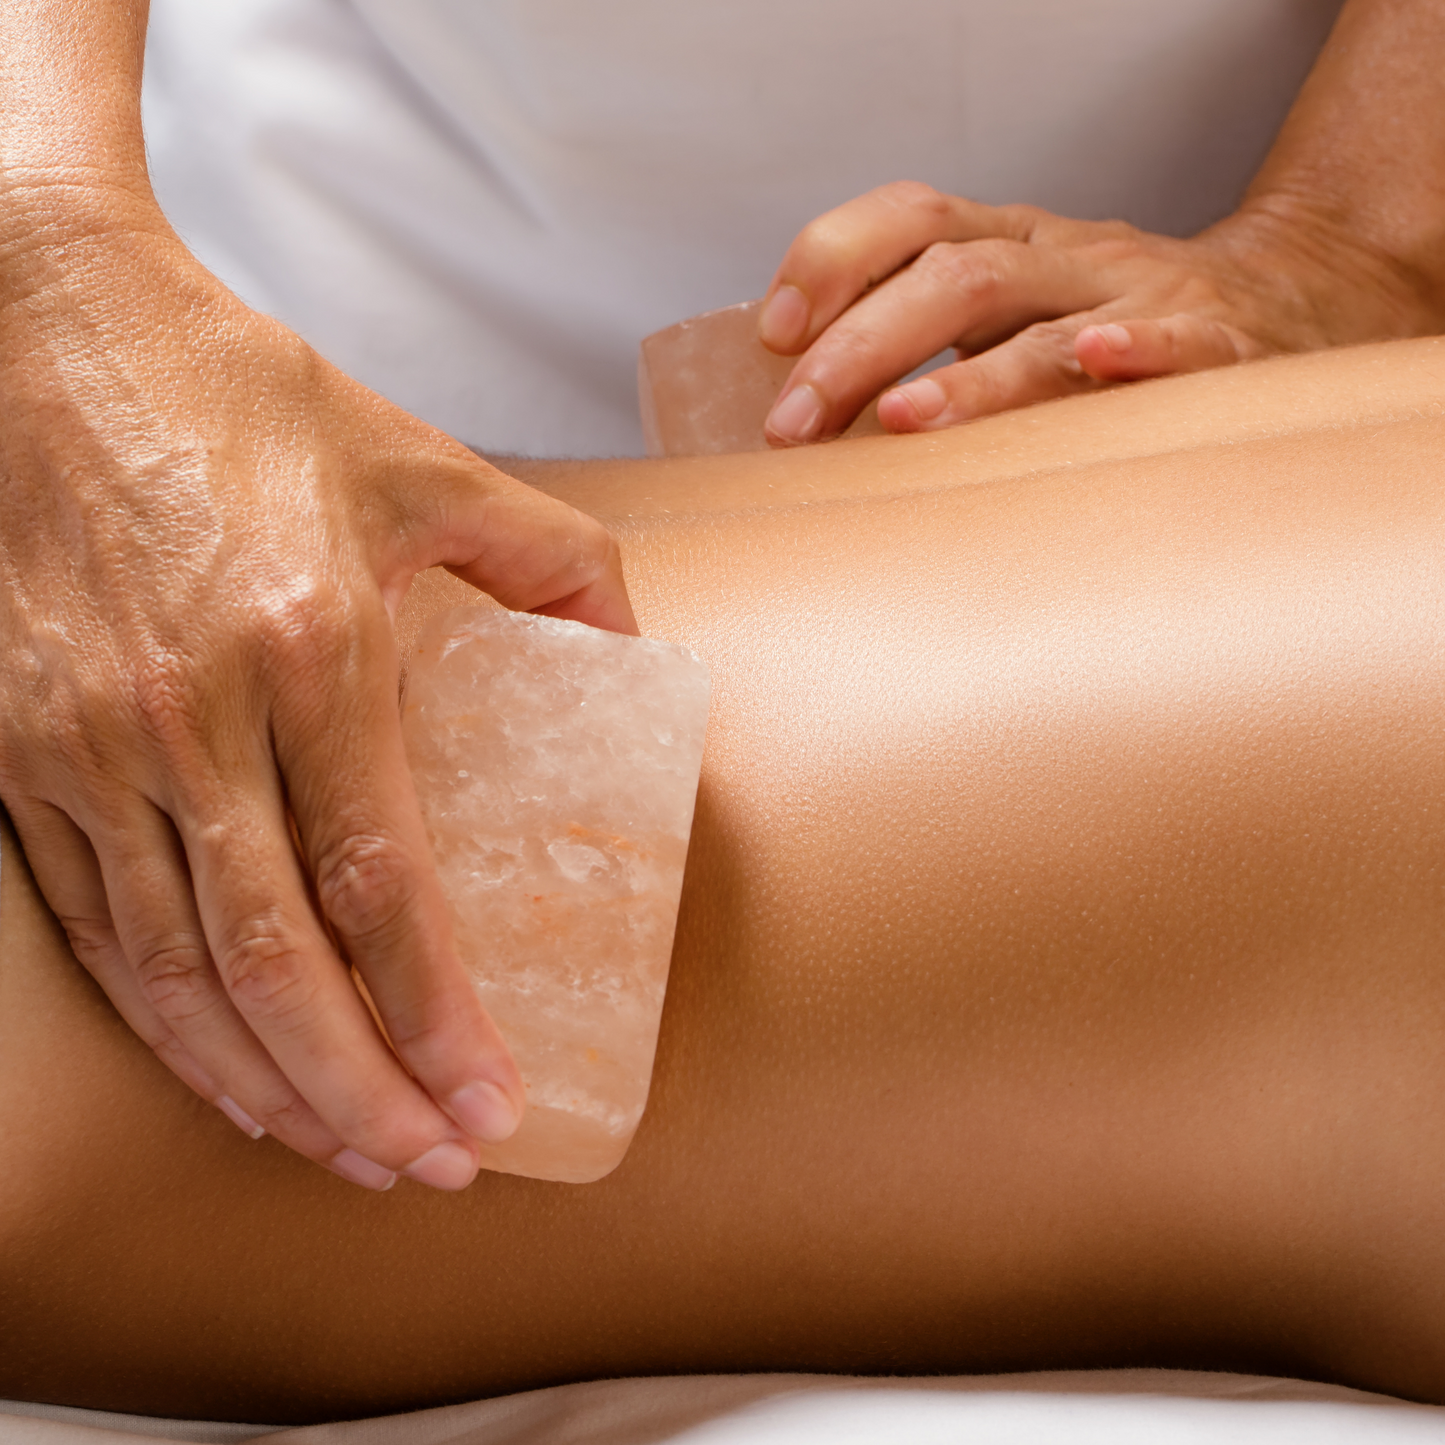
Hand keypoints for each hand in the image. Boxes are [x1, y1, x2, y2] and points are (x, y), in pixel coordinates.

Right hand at [0, 189, 635, 1190]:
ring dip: (264, 1082)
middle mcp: (190, 716)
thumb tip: (631, 651)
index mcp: (311, 646)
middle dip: (358, 1091)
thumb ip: (554, 558)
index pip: (379, 884)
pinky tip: (227, 1071)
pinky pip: (96, 927)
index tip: (488, 1098)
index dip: (435, 1014)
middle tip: (429, 1164)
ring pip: (176, 971)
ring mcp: (86, 744)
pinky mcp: (17, 752)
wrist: (41, 328)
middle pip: (274, 963)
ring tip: (345, 1148)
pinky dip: (164, 1022)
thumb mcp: (424, 462)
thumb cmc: (238, 396)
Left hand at [757, 181, 1442, 442]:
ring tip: (899, 419)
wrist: (1293, 297)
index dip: (834, 258)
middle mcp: (1065, 257)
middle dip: (862, 346)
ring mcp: (1140, 295)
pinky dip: (1138, 350)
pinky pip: (1179, 339)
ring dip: (965, 376)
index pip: (910, 218)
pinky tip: (1100, 362)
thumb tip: (811, 413)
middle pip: (954, 274)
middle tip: (795, 423)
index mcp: (1011, 243)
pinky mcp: (1217, 340)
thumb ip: (934, 344)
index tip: (773, 331)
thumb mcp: (1023, 309)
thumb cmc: (1122, 322)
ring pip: (1042, 321)